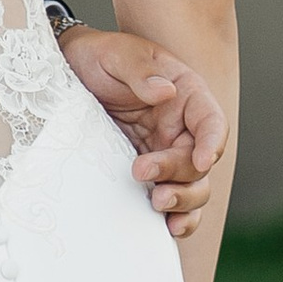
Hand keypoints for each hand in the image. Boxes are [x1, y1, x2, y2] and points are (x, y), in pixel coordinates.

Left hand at [57, 21, 228, 237]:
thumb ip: (141, 70)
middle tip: (141, 172)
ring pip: (193, 187)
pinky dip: (175, 217)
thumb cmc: (100, 57)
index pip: (212, 121)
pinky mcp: (149, 174)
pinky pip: (172, 199)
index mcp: (186, 95)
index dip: (212, 143)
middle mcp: (183, 128)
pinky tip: (166, 228)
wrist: (70, 73)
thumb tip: (166, 91)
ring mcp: (166, 153)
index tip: (202, 160)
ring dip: (182, 201)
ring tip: (156, 203)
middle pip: (199, 162)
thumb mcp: (117, 53)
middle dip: (179, 174)